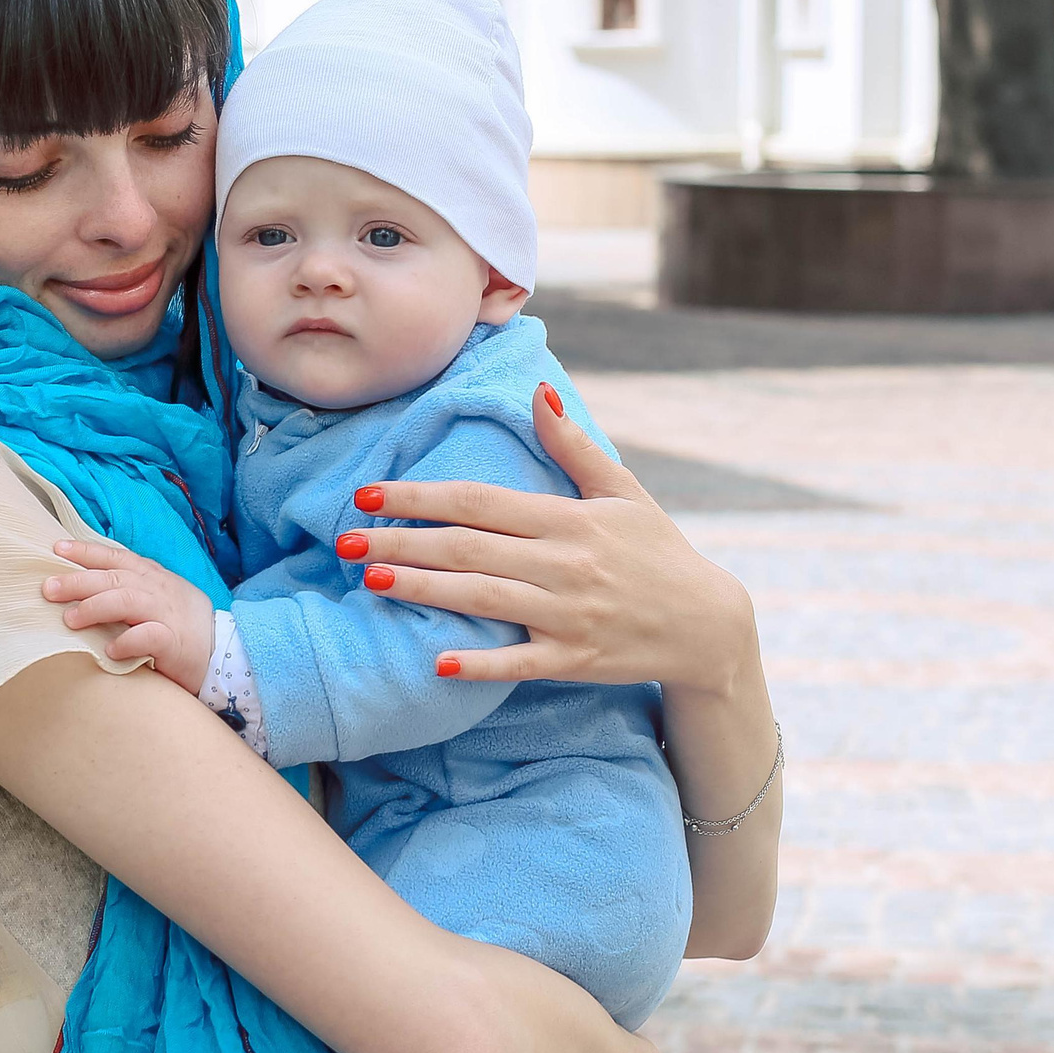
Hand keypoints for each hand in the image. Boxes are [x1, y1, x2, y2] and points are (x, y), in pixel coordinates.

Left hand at [42, 539, 216, 692]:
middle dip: (78, 581)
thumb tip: (85, 584)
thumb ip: (128, 588)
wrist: (222, 653)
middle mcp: (158, 590)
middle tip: (48, 588)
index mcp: (152, 576)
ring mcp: (167, 614)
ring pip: (127, 600)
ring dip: (96, 607)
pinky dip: (127, 641)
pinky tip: (109, 650)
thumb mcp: (157, 596)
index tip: (56, 548)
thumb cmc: (181, 626)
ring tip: (70, 619)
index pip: (115, 557)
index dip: (86, 551)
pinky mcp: (174, 642)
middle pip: (113, 577)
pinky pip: (148, 637)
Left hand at [344, 382, 757, 697]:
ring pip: (482, 599)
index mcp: (568, 519)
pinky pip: (518, 663)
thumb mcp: (624, 489)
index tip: (370, 494)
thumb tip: (539, 388)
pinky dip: (479, 664)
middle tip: (344, 538)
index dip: (422, 496)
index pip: (480, 501)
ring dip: (423, 589)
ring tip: (370, 579)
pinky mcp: (574, 660)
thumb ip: (573, 444)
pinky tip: (434, 661)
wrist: (709, 625)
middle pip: (468, 548)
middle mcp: (564, 564)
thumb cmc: (658, 551)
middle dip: (402, 542)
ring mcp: (568, 615)